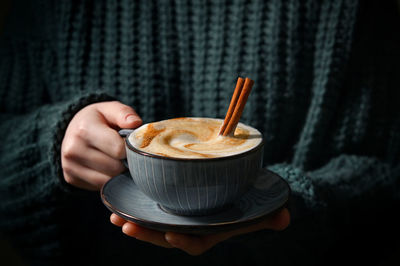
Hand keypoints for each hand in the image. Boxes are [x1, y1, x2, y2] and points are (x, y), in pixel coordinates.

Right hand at [61, 101, 141, 189]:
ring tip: (117, 159)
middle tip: (125, 153)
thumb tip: (135, 123)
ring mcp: (70, 165)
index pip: (118, 149)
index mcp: (84, 129)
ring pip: (109, 180)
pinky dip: (108, 179)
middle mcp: (73, 149)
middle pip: (115, 167)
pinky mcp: (70, 178)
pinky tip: (107, 167)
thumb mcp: (111, 109)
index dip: (129, 148)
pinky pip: (100, 186)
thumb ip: (125, 114)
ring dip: (118, 173)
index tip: (130, 143)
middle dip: (125, 162)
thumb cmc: (99, 119)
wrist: (74, 128)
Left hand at [110, 208, 289, 254]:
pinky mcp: (170, 205)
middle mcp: (189, 228)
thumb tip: (285, 218)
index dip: (182, 241)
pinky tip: (119, 199)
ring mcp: (178, 218)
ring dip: (134, 221)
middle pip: (165, 236)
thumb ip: (269, 217)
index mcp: (208, 233)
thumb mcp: (258, 212)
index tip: (170, 235)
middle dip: (146, 234)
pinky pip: (150, 209)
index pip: (194, 243)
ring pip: (153, 224)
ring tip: (114, 216)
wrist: (234, 200)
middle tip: (126, 225)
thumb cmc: (245, 208)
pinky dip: (135, 206)